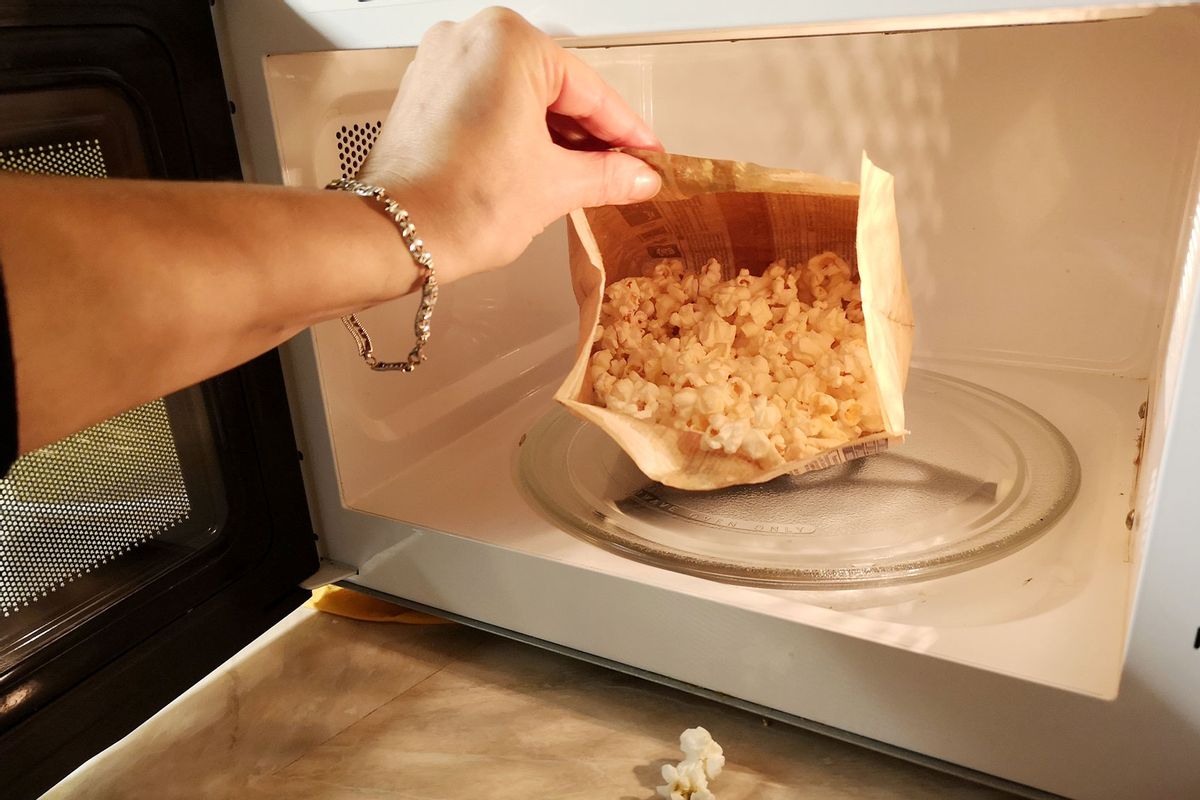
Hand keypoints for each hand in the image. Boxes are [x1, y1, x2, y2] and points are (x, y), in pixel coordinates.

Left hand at [356, 7, 663, 284]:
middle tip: (625, 170)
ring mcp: (442, 64)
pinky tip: (543, 167)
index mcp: (508, 43)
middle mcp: (470, 39)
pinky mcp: (426, 93)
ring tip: (588, 178)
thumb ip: (607, 174)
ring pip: (521, 97)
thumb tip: (638, 176)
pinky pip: (489, 105)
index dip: (627, 130)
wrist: (393, 236)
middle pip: (555, 88)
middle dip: (591, 134)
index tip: (648, 153)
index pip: (589, 90)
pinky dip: (518, 133)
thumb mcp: (555, 186)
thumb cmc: (457, 204)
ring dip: (556, 136)